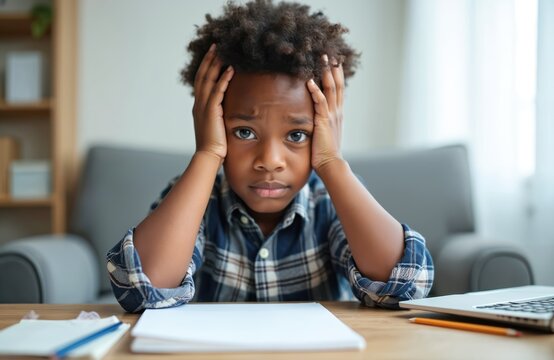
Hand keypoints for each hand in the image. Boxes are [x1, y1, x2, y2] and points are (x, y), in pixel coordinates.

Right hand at [192, 44, 234, 160]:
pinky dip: (224, 79)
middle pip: (202, 76)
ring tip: (222, 51)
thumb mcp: (216, 126)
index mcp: (199, 106)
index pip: (201, 81)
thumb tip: (227, 111)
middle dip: (209, 59)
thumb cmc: (215, 145)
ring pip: (208, 80)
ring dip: (215, 64)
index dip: (206, 66)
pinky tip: (231, 70)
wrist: (209, 156)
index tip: (212, 54)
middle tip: (216, 45)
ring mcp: (203, 107)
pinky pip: (218, 91)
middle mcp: (199, 104)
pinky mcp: (211, 111)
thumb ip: (219, 115)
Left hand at [306, 54, 344, 171]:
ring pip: (330, 89)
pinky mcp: (323, 122)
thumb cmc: (325, 151)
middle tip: (330, 52)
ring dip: (326, 73)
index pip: (338, 88)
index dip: (337, 74)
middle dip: (334, 68)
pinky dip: (315, 91)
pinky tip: (309, 81)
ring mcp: (331, 116)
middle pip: (337, 84)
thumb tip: (314, 115)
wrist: (330, 164)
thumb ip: (322, 121)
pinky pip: (320, 103)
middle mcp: (336, 111)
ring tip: (323, 58)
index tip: (335, 60)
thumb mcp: (324, 131)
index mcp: (337, 113)